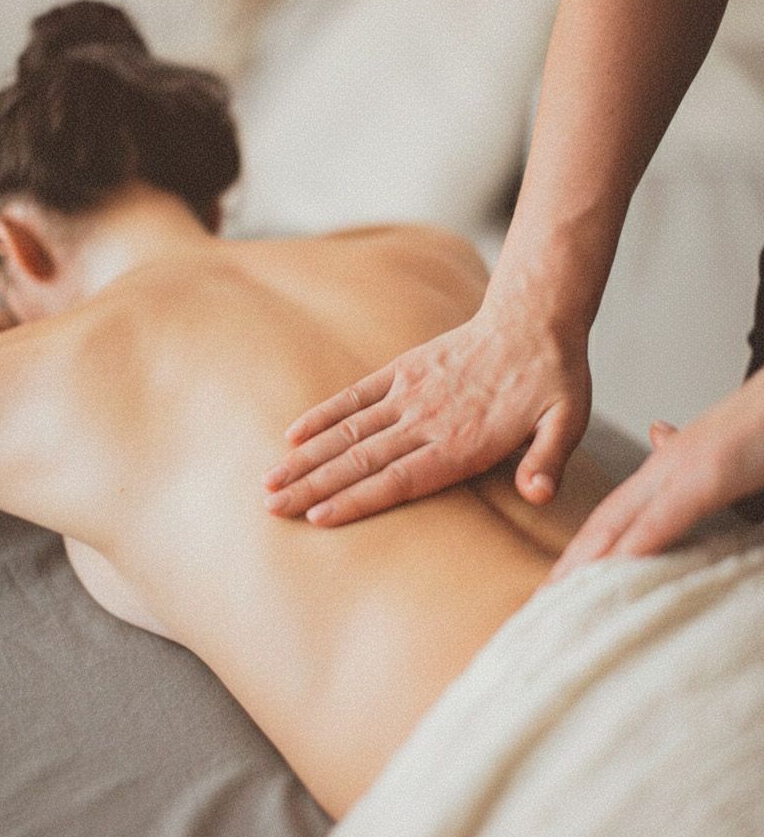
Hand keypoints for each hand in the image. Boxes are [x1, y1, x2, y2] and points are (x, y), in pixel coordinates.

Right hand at [263, 305, 591, 525]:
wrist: (532, 319)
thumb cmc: (552, 380)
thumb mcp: (567, 422)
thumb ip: (548, 460)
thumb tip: (538, 495)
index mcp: (462, 443)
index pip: (399, 480)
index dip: (356, 499)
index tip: (317, 518)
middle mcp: (426, 421)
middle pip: (360, 461)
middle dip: (314, 487)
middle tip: (272, 509)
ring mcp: (410, 394)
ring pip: (349, 432)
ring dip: (307, 457)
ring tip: (269, 481)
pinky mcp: (403, 371)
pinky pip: (355, 396)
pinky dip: (323, 415)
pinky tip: (292, 435)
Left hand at [548, 371, 763, 582]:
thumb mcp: (721, 444)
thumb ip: (686, 449)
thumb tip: (658, 433)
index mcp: (669, 465)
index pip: (614, 514)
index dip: (584, 547)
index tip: (561, 582)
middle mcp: (666, 466)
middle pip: (606, 520)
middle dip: (571, 563)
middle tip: (541, 604)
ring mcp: (686, 467)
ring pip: (623, 518)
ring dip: (589, 558)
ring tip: (559, 596)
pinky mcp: (712, 472)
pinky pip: (667, 513)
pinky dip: (638, 541)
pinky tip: (613, 565)